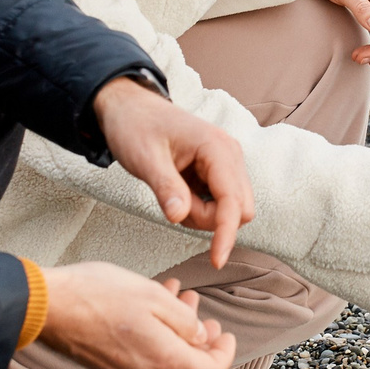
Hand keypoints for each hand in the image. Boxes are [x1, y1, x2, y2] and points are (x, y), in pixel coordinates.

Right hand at [36, 262, 238, 368]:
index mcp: (163, 361)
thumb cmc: (98, 296)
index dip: (224, 355)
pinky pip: (144, 357)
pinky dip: (157, 335)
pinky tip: (152, 304)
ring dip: (179, 334)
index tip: (226, 334)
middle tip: (208, 319)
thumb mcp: (154, 298)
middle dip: (204, 344)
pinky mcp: (109, 365)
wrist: (47, 306)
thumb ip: (184, 321)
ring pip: (166, 362)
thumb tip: (199, 337)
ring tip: (181, 299)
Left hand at [93, 75, 255, 267]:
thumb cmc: (135, 126)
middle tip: (173, 205)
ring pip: (232, 209)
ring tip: (172, 194)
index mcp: (217, 148)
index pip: (233, 202)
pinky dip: (201, 207)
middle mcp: (230, 155)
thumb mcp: (144, 159)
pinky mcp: (219, 171)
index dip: (226, 233)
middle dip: (209, 220)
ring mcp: (227, 163)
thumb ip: (165, 188)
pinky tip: (179, 192)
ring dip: (203, 214)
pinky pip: (220, 202)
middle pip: (240, 210)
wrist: (129, 107)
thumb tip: (179, 217)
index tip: (216, 260)